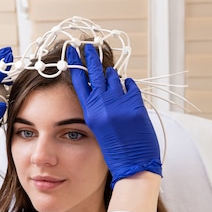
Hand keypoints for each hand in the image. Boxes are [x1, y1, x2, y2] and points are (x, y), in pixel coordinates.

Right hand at [69, 45, 160, 186]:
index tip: (74, 52)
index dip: (77, 65)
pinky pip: (131, 87)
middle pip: (96, 73)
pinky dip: (128, 84)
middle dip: (91, 57)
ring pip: (114, 78)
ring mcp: (121, 103)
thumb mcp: (99, 131)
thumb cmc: (115, 154)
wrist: (133, 166)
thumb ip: (99, 112)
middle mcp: (104, 105)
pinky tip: (127, 82)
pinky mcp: (137, 105)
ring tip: (107, 66)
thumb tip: (103, 95)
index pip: (80, 82)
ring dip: (111, 72)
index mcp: (91, 112)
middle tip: (88, 44)